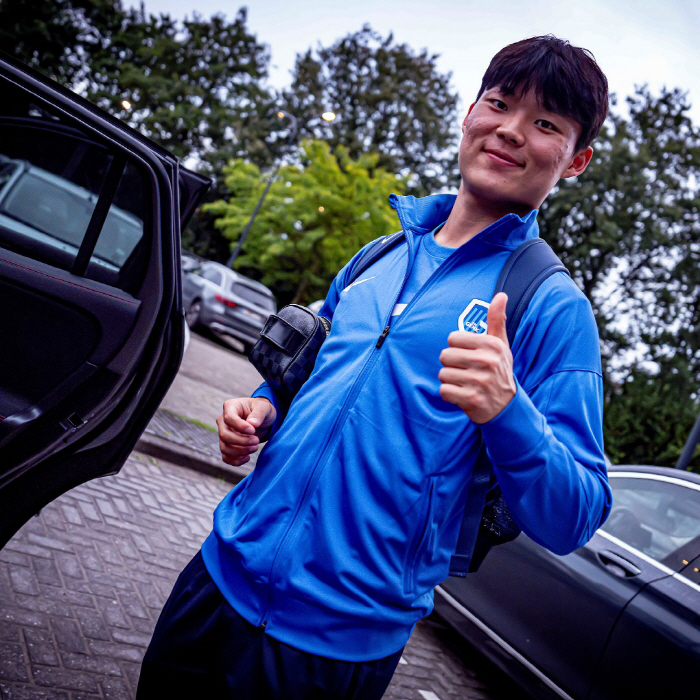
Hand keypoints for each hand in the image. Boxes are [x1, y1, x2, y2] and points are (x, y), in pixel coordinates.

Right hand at [216, 397, 276, 466]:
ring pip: (224, 448)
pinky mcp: (227, 445)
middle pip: (224, 435)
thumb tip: (252, 424)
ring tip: (255, 448)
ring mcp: (223, 433)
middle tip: (256, 441)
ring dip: (240, 451)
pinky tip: (248, 457)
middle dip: (242, 441)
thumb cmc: (261, 410)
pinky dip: (235, 461)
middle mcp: (223, 420)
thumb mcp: (264, 407)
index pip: (229, 418)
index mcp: (230, 406)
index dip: (240, 427)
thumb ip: (258, 414)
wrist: (261, 419)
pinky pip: (226, 457)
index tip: (253, 430)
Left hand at [438, 292, 515, 423]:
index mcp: (492, 345)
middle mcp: (487, 361)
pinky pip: (444, 391)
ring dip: (450, 380)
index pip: (453, 338)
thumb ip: (497, 320)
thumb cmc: (499, 370)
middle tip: (466, 372)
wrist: (506, 407)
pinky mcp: (471, 399)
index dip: (457, 348)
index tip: (469, 356)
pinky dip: (449, 395)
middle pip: (444, 355)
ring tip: (465, 383)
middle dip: (451, 365)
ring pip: (443, 374)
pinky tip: (463, 395)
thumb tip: (501, 295)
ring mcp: (479, 381)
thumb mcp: (501, 345)